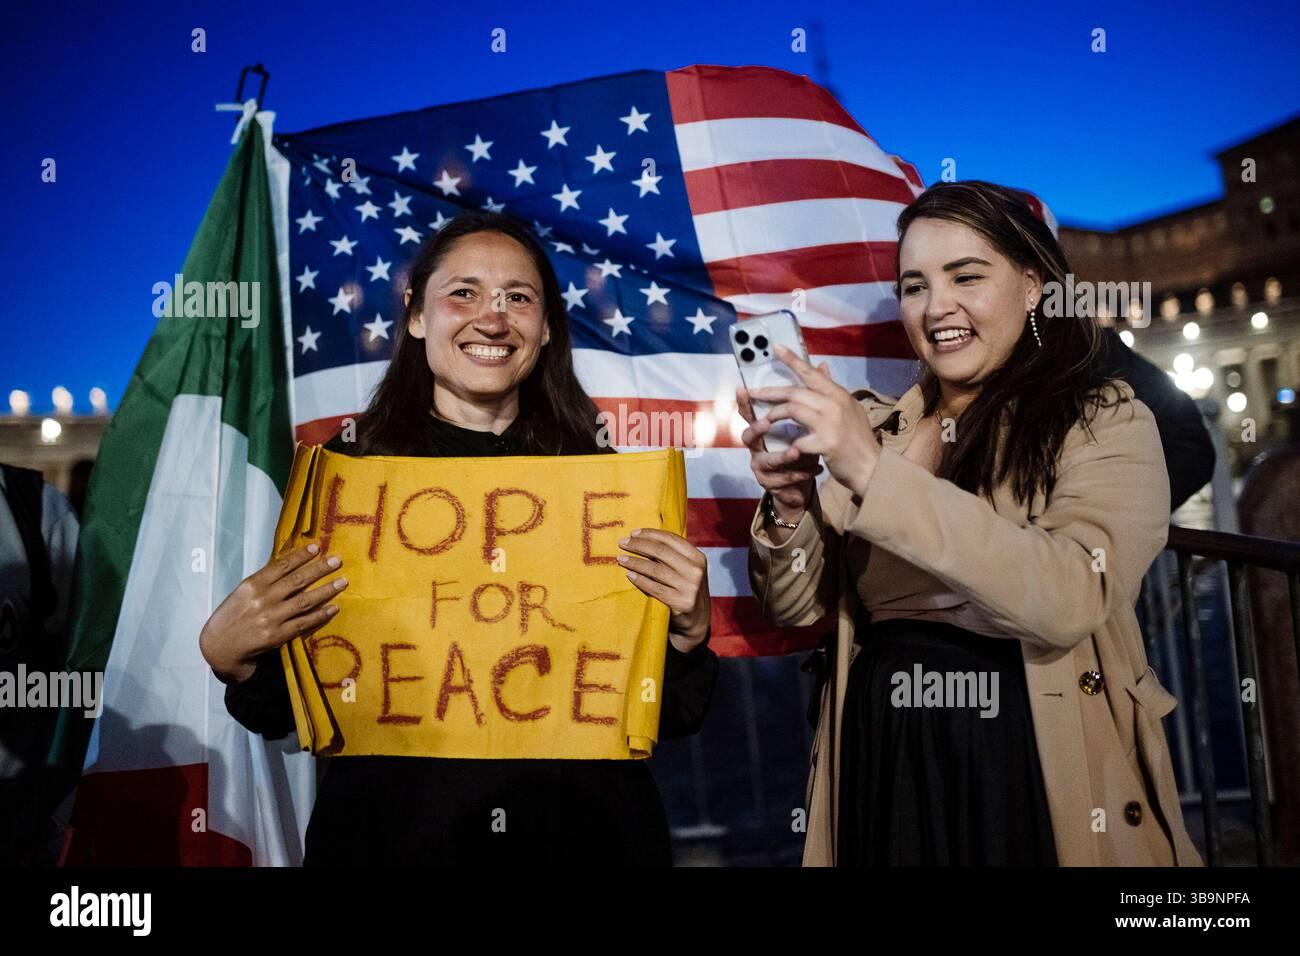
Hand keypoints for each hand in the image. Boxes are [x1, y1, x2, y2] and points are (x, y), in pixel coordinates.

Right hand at [198, 545, 348, 682]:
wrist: (220, 646)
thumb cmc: (232, 615)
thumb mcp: (242, 592)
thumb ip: (264, 581)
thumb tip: (290, 565)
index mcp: (252, 585)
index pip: (281, 566)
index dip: (300, 556)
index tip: (316, 548)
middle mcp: (262, 599)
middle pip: (297, 580)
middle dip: (320, 569)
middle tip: (337, 560)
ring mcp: (271, 618)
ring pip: (305, 600)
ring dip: (326, 590)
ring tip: (342, 581)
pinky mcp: (277, 636)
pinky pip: (304, 623)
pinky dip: (321, 614)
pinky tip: (334, 607)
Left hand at [618, 528, 710, 652]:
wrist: (696, 621)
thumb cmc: (686, 589)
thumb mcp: (687, 569)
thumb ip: (673, 555)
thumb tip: (643, 537)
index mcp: (698, 558)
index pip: (671, 539)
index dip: (650, 534)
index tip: (633, 533)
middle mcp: (695, 571)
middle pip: (661, 551)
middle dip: (638, 545)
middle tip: (622, 543)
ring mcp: (689, 587)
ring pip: (655, 569)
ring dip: (635, 562)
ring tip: (620, 559)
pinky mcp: (680, 603)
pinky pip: (654, 588)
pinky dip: (639, 580)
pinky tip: (629, 575)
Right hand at [736, 383, 822, 522]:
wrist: (805, 484)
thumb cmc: (804, 450)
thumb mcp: (810, 423)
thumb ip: (813, 396)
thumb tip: (822, 366)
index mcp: (765, 429)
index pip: (751, 412)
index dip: (744, 402)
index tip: (742, 388)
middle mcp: (758, 446)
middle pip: (747, 436)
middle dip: (757, 428)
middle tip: (767, 422)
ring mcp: (762, 466)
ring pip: (765, 460)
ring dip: (781, 455)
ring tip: (796, 451)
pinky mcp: (771, 484)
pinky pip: (781, 479)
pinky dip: (799, 473)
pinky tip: (816, 469)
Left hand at [747, 345, 881, 498]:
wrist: (871, 466)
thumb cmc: (857, 438)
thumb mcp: (848, 408)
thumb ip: (831, 389)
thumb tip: (822, 365)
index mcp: (839, 395)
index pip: (812, 373)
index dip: (792, 360)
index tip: (776, 347)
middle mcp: (835, 404)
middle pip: (796, 391)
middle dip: (771, 392)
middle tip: (753, 392)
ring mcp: (831, 423)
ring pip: (793, 410)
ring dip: (775, 414)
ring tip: (766, 420)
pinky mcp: (826, 443)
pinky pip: (798, 440)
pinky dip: (789, 444)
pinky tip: (785, 448)